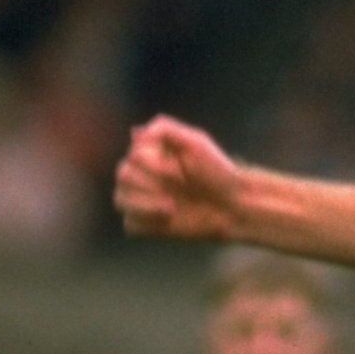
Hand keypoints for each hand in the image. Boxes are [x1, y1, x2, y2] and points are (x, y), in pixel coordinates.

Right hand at [114, 115, 246, 243]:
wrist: (233, 206)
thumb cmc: (216, 171)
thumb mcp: (195, 141)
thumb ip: (165, 128)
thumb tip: (135, 133)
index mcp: (149, 153)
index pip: (133, 156)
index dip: (155, 165)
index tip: (181, 171)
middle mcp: (141, 175)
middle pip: (123, 176)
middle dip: (152, 183)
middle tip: (181, 187)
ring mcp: (142, 200)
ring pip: (120, 200)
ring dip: (145, 204)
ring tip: (172, 207)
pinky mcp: (147, 224)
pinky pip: (130, 225)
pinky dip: (146, 222)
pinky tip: (168, 219)